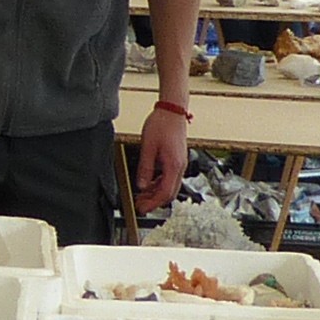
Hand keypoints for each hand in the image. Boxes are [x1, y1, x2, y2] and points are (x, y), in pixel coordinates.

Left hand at [133, 98, 190, 215]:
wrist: (172, 111)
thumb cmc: (162, 124)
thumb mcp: (148, 147)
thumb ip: (145, 168)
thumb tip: (142, 185)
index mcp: (173, 165)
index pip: (165, 193)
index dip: (153, 203)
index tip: (142, 208)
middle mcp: (180, 166)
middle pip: (169, 193)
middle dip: (154, 201)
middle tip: (140, 204)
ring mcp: (180, 163)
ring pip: (170, 186)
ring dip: (156, 193)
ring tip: (142, 195)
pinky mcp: (177, 159)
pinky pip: (169, 177)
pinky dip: (159, 184)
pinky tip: (149, 184)